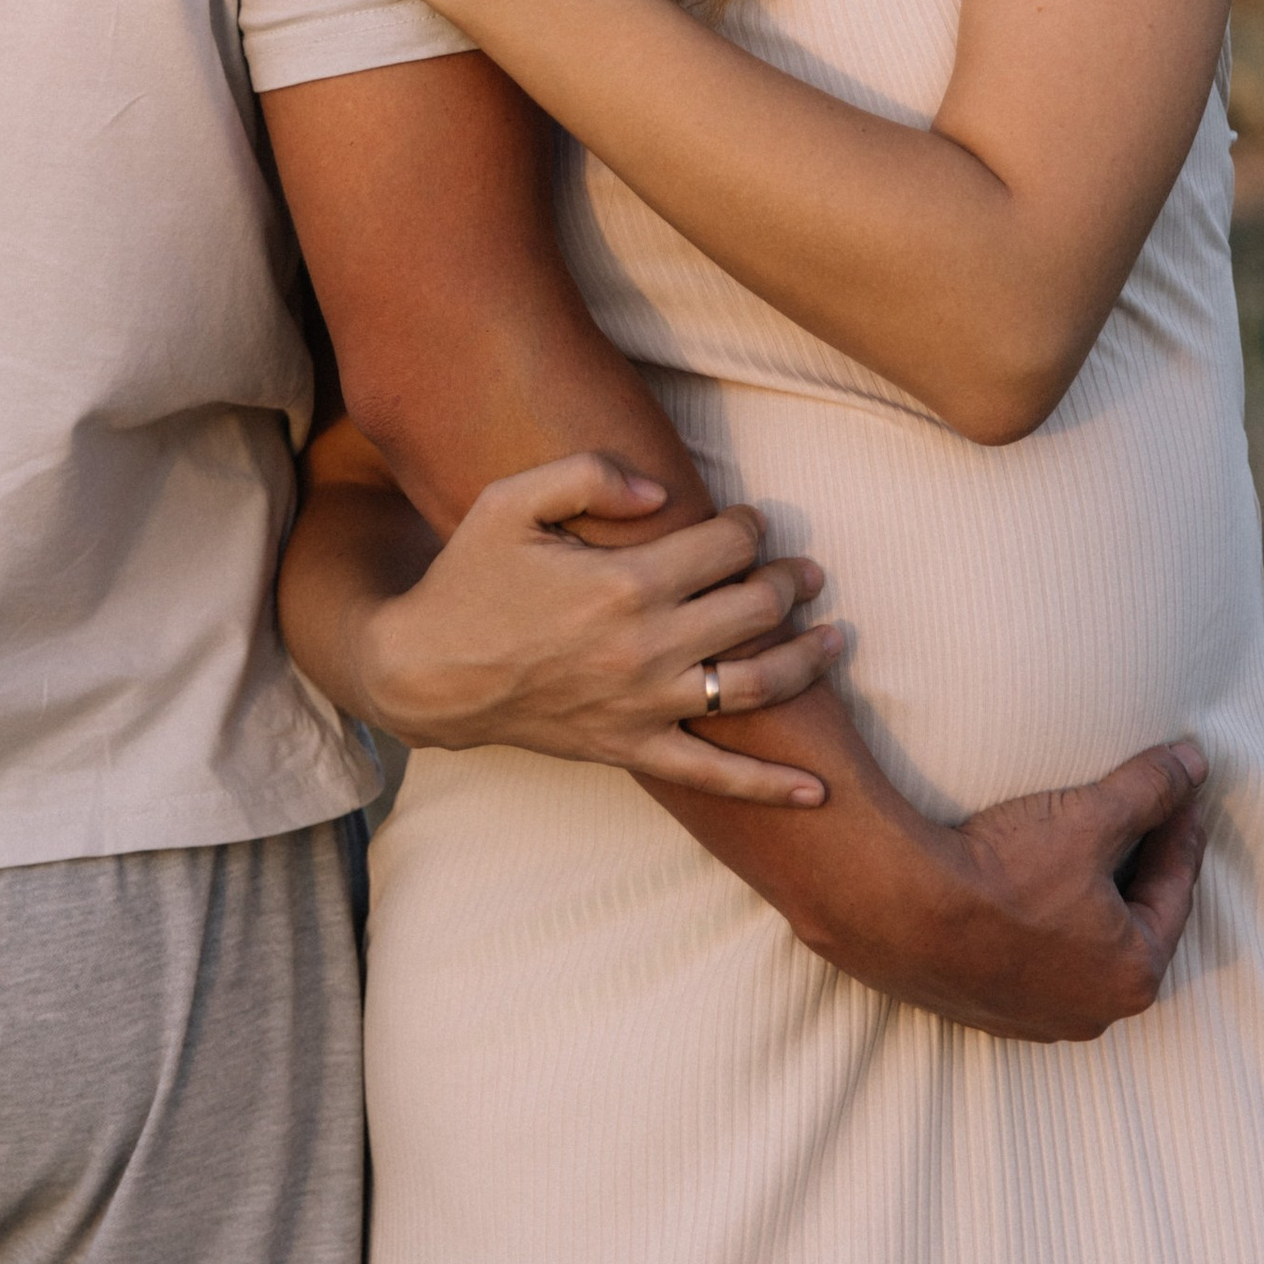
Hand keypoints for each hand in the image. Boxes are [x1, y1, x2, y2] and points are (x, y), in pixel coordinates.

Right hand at [356, 453, 839, 806]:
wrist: (427, 673)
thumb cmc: (469, 576)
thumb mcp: (509, 500)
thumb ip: (587, 474)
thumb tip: (663, 492)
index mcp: (623, 581)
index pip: (722, 546)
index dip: (750, 527)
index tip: (753, 521)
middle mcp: (645, 646)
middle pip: (753, 609)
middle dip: (790, 582)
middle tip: (807, 571)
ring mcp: (644, 704)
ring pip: (756, 686)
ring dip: (808, 660)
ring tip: (837, 638)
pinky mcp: (632, 748)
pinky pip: (715, 776)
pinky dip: (771, 787)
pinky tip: (819, 789)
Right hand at [779, 739, 1209, 1041]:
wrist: (901, 911)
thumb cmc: (1005, 874)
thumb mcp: (1089, 818)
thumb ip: (1150, 789)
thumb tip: (1196, 762)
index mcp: (1133, 974)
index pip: (1174, 888)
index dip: (1180, 831)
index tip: (1181, 793)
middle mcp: (1093, 1012)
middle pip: (1131, 924)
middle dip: (1137, 870)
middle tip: (1141, 819)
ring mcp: (1037, 1018)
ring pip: (1081, 948)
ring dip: (1087, 904)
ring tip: (1081, 854)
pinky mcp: (986, 1009)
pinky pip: (1032, 962)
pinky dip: (1042, 927)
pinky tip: (1025, 893)